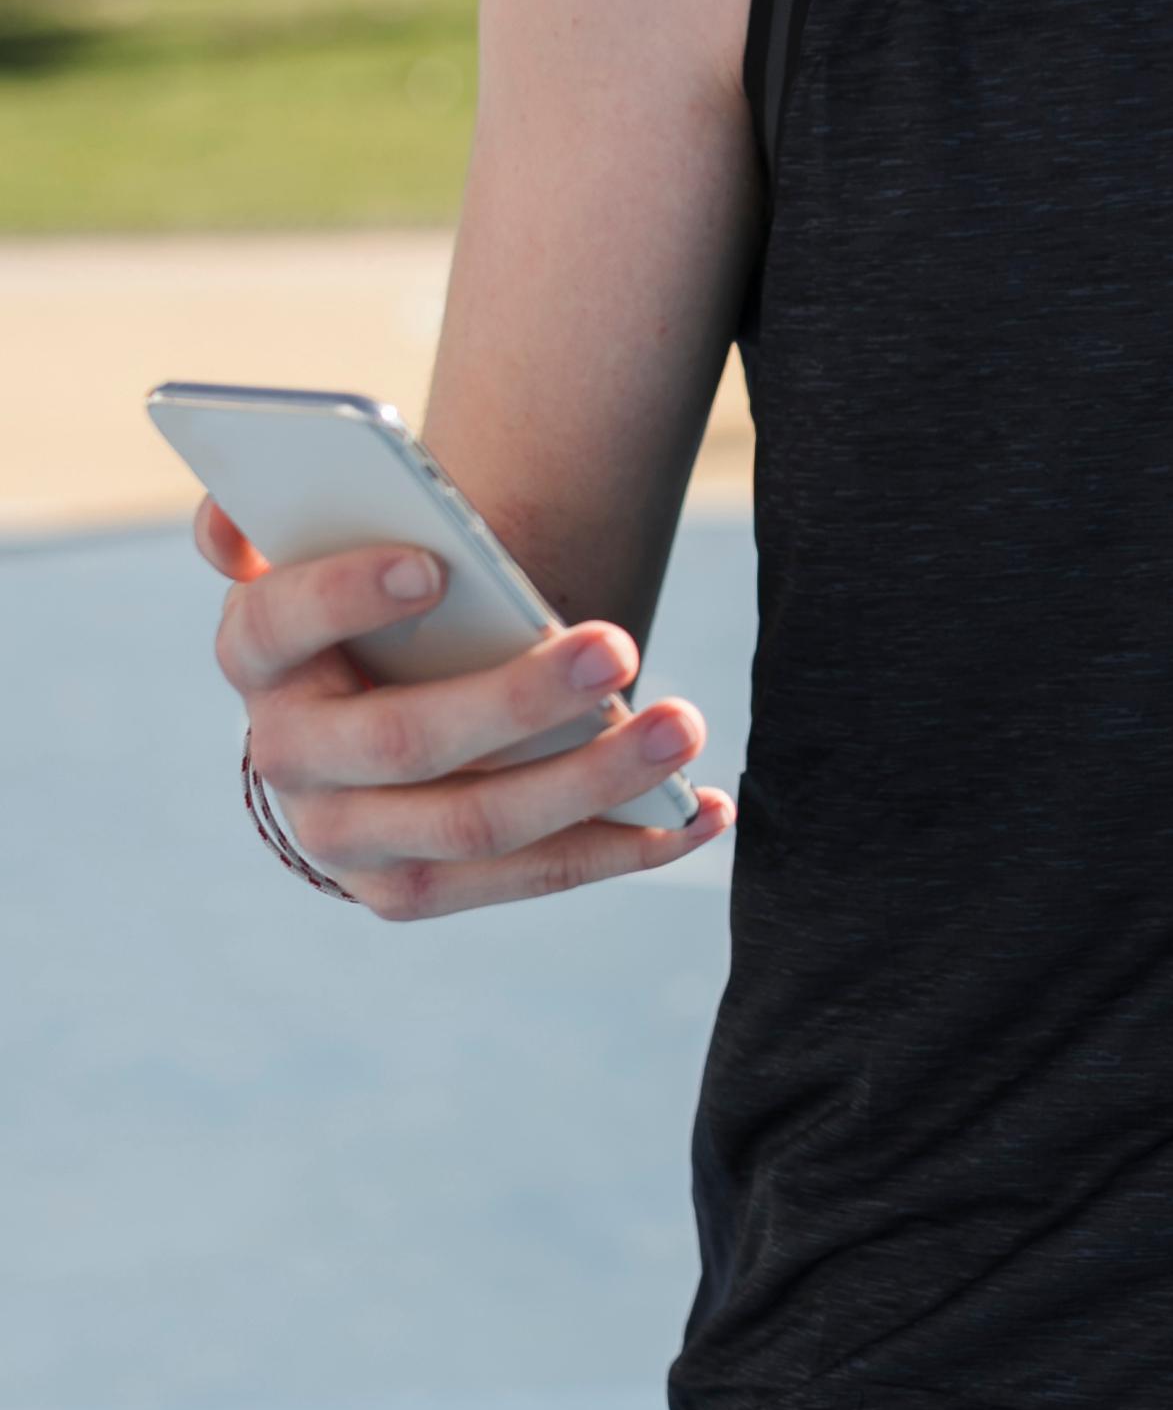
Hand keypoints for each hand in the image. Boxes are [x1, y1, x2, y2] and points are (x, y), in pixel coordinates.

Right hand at [200, 497, 734, 918]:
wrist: (357, 717)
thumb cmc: (372, 611)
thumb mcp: (329, 552)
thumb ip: (291, 521)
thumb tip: (232, 519)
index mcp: (258, 651)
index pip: (282, 619)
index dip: (349, 594)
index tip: (437, 564)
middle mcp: (286, 757)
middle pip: (404, 741)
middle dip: (519, 698)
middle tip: (618, 645)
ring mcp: (346, 840)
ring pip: (477, 823)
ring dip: (593, 781)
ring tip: (681, 726)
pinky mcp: (411, 890)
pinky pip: (531, 877)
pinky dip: (626, 846)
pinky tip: (702, 812)